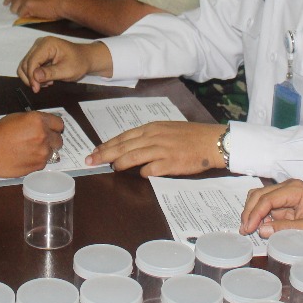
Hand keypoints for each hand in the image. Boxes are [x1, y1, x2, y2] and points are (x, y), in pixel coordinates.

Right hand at [0, 111, 64, 176]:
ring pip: (52, 152)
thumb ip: (35, 121)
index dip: (54, 126)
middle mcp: (44, 136)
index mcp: (39, 121)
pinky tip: (25, 158)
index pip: (59, 123)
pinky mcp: (38, 166)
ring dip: (44, 151)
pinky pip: (43, 162)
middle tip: (39, 141)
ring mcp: (43, 153)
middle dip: (51, 139)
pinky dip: (37, 160)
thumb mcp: (18, 117)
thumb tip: (44, 125)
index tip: (49, 129)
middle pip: (58, 139)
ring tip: (30, 151)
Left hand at [3, 0, 70, 20]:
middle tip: (18, 13)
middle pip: (12, 0)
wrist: (64, 1)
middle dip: (15, 8)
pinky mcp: (28, 4)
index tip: (6, 3)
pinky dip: (26, 16)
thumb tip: (22, 1)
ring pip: (15, 8)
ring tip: (29, 13)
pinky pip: (21, 14)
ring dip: (20, 13)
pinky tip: (33, 15)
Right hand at [17, 37, 110, 91]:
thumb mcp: (67, 70)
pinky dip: (33, 75)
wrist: (85, 58)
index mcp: (47, 44)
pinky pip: (29, 66)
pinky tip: (44, 80)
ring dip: (31, 77)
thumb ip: (50, 73)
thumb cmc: (79, 62)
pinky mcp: (38, 54)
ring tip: (45, 83)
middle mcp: (40, 44)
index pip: (32, 61)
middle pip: (25, 63)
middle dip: (31, 78)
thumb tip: (35, 76)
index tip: (36, 89)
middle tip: (41, 88)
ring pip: (25, 65)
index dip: (31, 76)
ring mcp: (38, 48)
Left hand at [87, 121, 225, 175]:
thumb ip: (149, 137)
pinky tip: (142, 175)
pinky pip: (151, 169)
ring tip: (112, 168)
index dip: (107, 145)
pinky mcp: (170, 163)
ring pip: (133, 157)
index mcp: (152, 128)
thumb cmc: (191, 136)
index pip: (123, 137)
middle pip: (123, 146)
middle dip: (104, 154)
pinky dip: (144, 172)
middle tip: (90, 161)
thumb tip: (131, 147)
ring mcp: (162, 150)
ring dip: (120, 164)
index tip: (95, 151)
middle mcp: (154, 137)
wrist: (212, 141)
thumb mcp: (167, 130)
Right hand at [239, 179, 302, 245]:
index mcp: (295, 189)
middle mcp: (288, 186)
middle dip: (250, 211)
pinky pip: (266, 203)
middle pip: (259, 194)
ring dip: (252, 211)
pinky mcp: (284, 199)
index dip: (255, 214)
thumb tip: (262, 230)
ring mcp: (285, 191)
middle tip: (244, 229)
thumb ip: (284, 229)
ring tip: (248, 228)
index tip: (247, 229)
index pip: (267, 199)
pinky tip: (257, 225)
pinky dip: (259, 213)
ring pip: (259, 196)